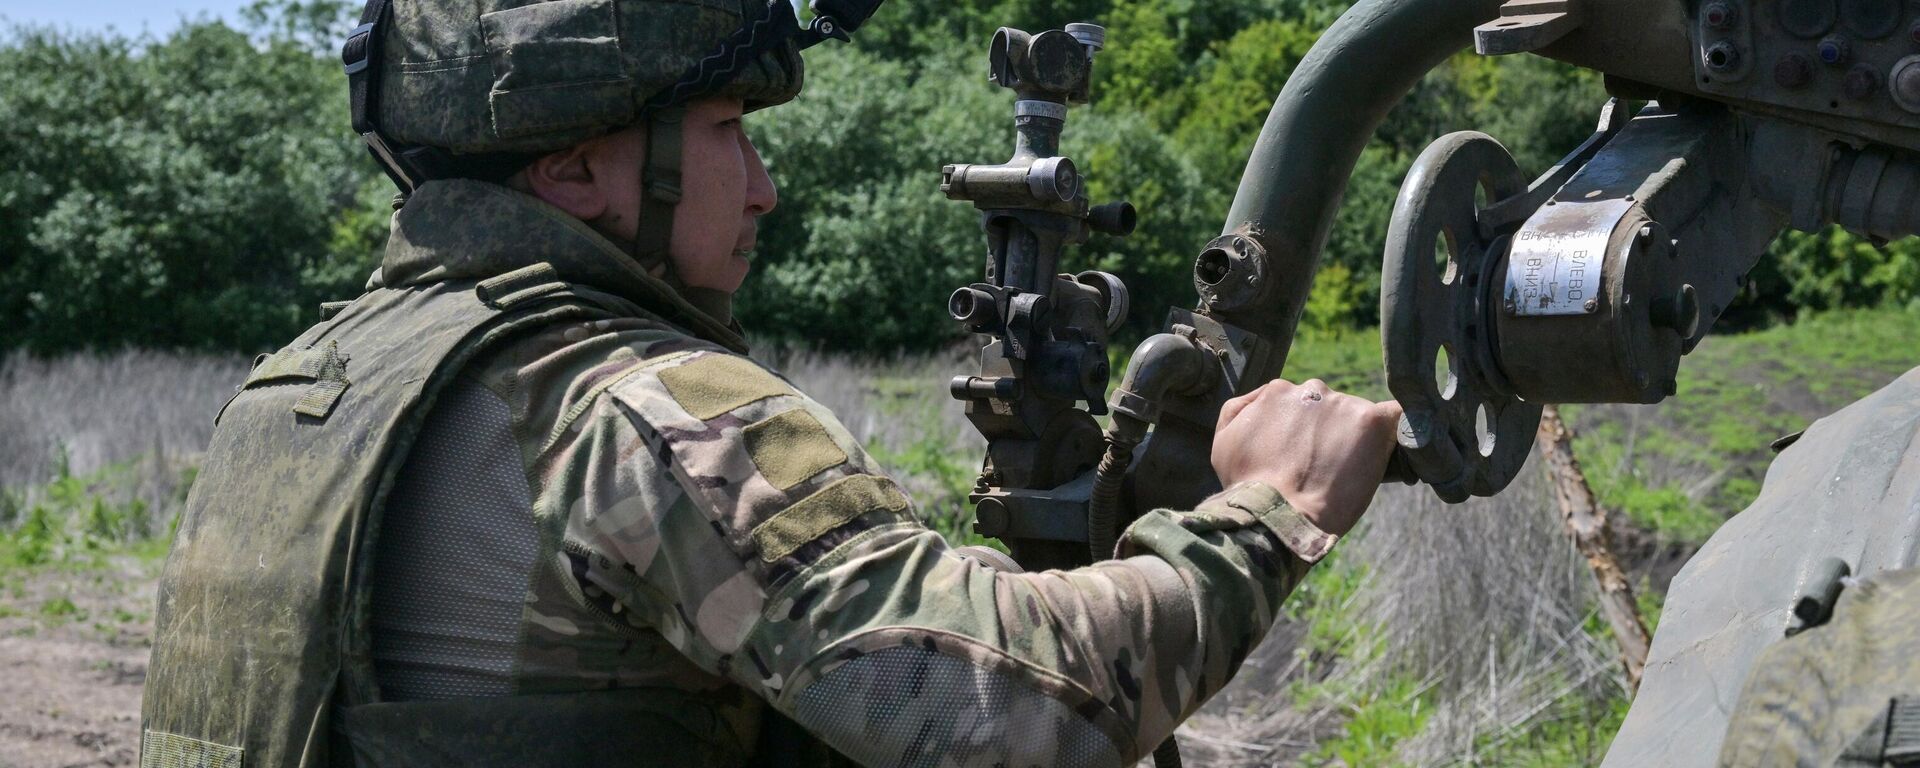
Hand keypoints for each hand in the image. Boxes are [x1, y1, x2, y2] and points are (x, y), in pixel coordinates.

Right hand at [1210, 379, 1403, 535]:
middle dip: (1331, 434)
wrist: (1278, 517)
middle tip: (1326, 471)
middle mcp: (1311, 390)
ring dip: (1358, 440)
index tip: (1307, 460)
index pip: (1301, 406)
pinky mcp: (1372, 422)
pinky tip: (1405, 445)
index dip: (1306, 435)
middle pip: (1331, 408)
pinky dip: (1404, 427)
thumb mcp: (1224, 441)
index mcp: (1277, 392)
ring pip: (1360, 417)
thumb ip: (1241, 410)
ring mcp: (1343, 404)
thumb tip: (1265, 399)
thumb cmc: (1248, 488)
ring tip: (1350, 476)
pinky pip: (1400, 415)